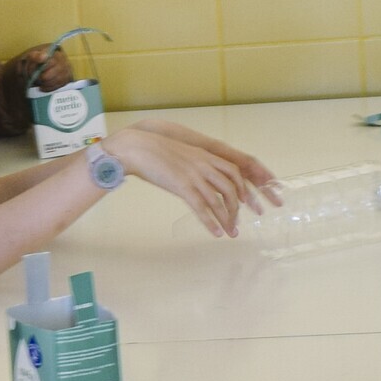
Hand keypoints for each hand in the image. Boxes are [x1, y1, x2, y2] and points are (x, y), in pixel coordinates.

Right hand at [103, 125, 261, 237]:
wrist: (137, 147)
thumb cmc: (153, 151)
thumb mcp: (180, 155)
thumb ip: (192, 165)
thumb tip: (196, 180)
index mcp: (204, 155)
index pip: (232, 171)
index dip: (240, 188)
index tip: (243, 202)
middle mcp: (203, 165)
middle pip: (230, 189)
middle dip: (236, 209)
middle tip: (235, 224)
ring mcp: (193, 176)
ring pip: (218, 201)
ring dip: (226, 219)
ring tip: (229, 232)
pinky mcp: (182, 186)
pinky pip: (201, 208)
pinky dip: (211, 222)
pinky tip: (215, 233)